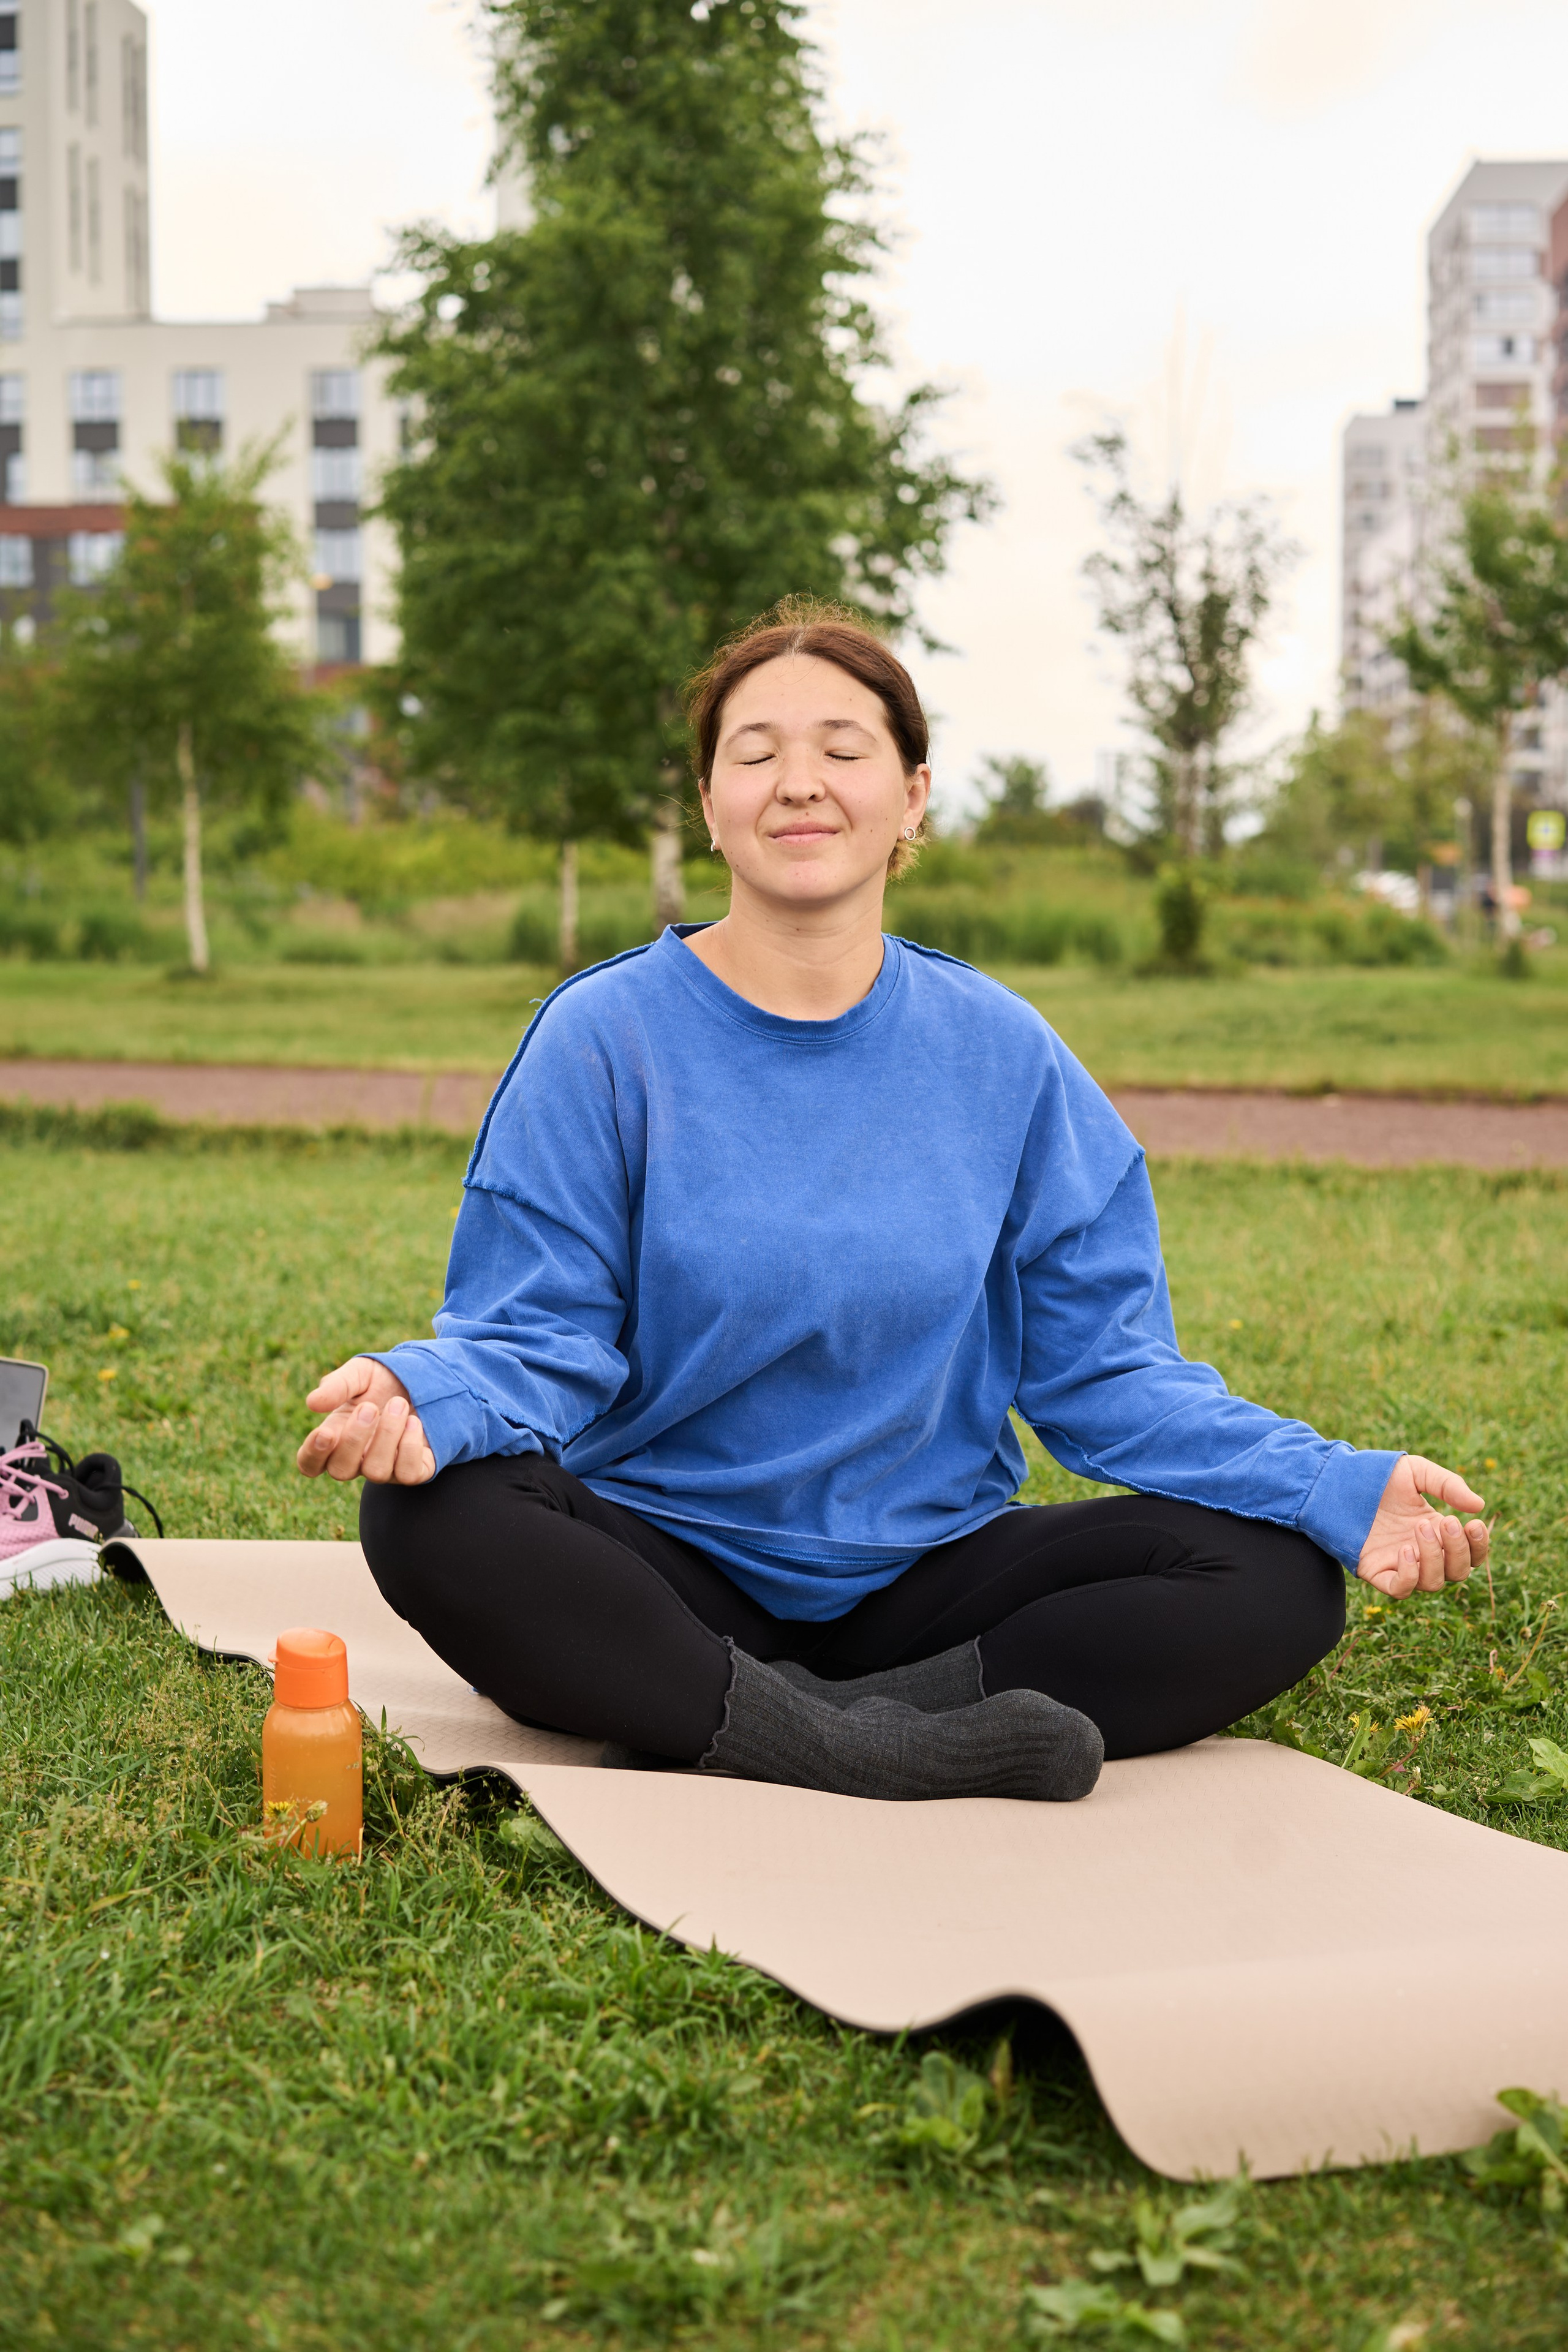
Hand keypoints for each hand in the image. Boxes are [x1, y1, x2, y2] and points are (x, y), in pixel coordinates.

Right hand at [296, 1357, 434, 1485]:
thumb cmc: (383, 1379)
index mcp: (335, 1436)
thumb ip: (337, 1385)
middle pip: (341, 1470)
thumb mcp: (359, 1373)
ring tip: (398, 1404)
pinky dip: (410, 1446)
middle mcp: (357, 1459)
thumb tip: (312, 1403)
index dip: (313, 1454)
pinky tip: (414, 1422)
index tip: (325, 1432)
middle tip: (370, 1407)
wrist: (425, 1378)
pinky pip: (407, 1474)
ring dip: (387, 1435)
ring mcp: (385, 1468)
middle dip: (354, 1439)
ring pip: (376, 1472)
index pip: (310, 1463)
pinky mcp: (414, 1470)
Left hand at [1355, 1455, 1487, 1597]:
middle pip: (1458, 1571)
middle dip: (1458, 1549)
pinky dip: (1409, 1576)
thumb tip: (1479, 1506)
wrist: (1337, 1479)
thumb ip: (1448, 1485)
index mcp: (1437, 1531)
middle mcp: (1422, 1552)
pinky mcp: (1376, 1571)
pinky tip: (1405, 1550)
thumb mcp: (1416, 1472)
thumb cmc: (1377, 1476)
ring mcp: (1399, 1563)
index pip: (1471, 1553)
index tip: (1474, 1523)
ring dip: (1434, 1558)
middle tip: (1447, 1521)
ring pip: (1433, 1583)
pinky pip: (1401, 1589)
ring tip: (1420, 1528)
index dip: (1479, 1545)